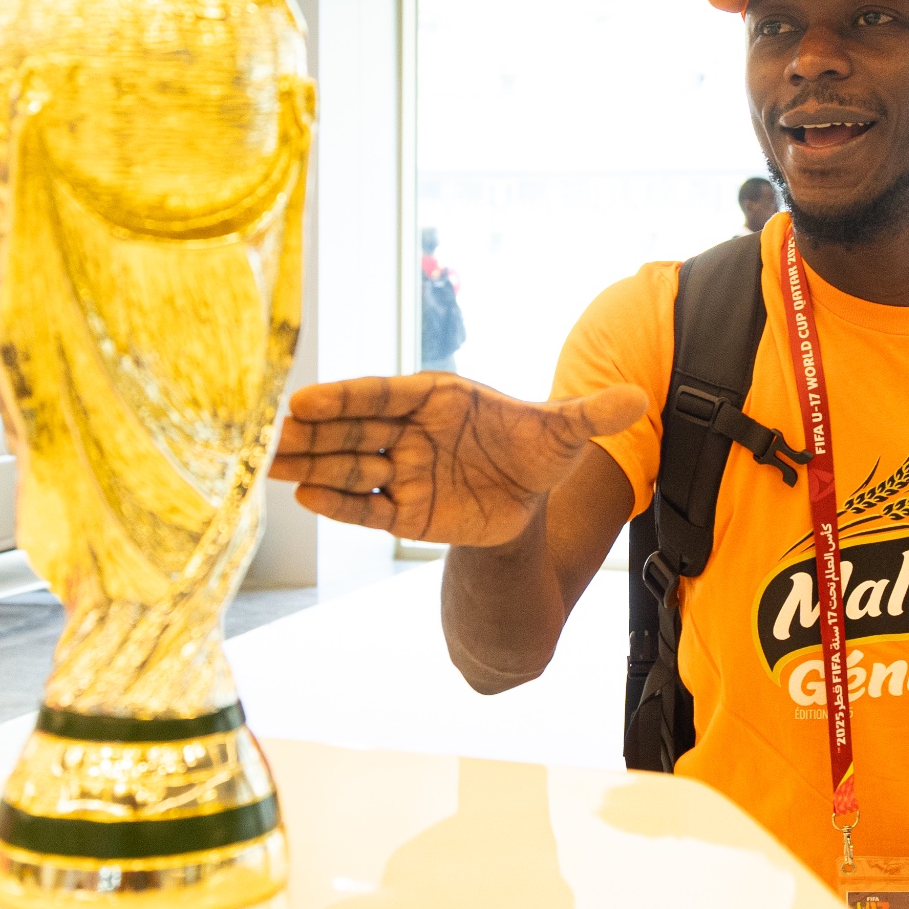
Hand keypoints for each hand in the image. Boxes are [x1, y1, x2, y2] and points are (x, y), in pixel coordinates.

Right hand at [268, 374, 645, 544]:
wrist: (532, 501)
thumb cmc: (539, 451)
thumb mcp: (566, 433)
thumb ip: (592, 413)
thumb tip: (641, 397)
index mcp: (437, 400)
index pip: (383, 396)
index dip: (344, 398)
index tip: (305, 400)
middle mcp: (410, 433)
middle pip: (354, 431)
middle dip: (314, 432)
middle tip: (271, 432)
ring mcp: (401, 471)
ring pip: (348, 467)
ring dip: (310, 465)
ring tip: (268, 465)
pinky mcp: (401, 512)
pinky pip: (363, 507)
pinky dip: (337, 503)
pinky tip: (303, 496)